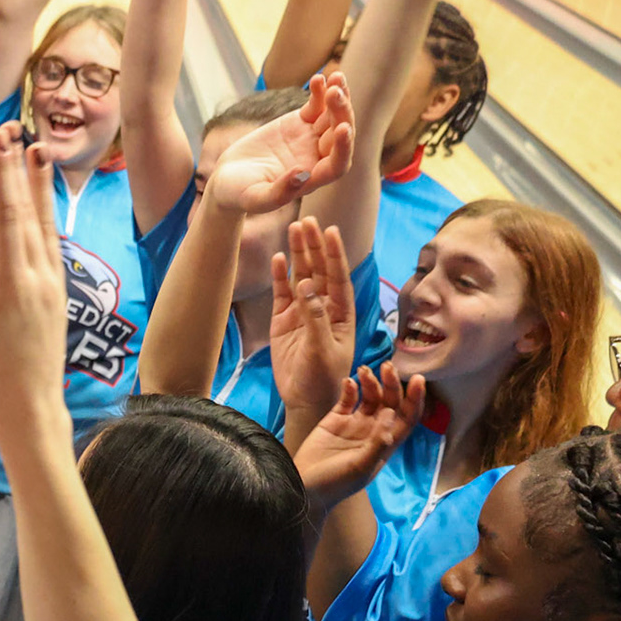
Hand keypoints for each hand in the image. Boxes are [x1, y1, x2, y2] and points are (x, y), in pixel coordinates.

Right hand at [0, 124, 67, 428]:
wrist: (30, 406)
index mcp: (14, 277)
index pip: (6, 212)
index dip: (1, 173)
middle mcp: (40, 274)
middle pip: (30, 210)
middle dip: (20, 169)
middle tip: (16, 131)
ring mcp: (54, 284)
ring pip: (47, 225)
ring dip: (40, 187)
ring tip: (39, 153)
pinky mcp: (58, 296)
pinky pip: (52, 244)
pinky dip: (47, 217)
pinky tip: (45, 208)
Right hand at [203, 73, 352, 213]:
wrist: (228, 178)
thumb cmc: (240, 195)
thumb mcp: (255, 198)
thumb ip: (279, 192)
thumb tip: (302, 174)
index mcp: (313, 180)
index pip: (337, 163)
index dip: (343, 147)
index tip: (342, 128)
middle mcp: (318, 158)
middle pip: (340, 134)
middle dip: (341, 113)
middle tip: (335, 93)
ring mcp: (311, 138)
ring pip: (332, 116)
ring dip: (338, 97)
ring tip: (336, 77)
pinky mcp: (299, 122)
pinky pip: (316, 105)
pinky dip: (319, 91)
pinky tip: (319, 78)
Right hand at [269, 217, 356, 424]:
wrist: (306, 400)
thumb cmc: (324, 378)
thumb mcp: (323, 350)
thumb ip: (315, 318)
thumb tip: (306, 286)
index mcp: (341, 312)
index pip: (338, 277)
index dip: (334, 254)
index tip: (331, 231)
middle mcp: (323, 307)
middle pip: (319, 270)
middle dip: (315, 245)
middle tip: (308, 220)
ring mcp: (302, 313)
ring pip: (301, 276)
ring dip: (299, 253)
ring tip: (294, 228)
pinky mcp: (283, 321)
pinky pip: (281, 293)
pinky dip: (279, 276)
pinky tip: (278, 257)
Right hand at [292, 363, 425, 509]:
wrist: (303, 487)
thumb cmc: (335, 483)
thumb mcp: (360, 467)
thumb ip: (377, 442)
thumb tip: (390, 414)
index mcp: (385, 443)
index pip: (407, 417)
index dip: (415, 399)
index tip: (418, 379)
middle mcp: (373, 431)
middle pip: (390, 402)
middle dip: (392, 383)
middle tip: (387, 366)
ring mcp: (354, 424)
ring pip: (370, 397)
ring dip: (371, 382)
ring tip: (364, 370)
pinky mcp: (334, 420)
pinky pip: (347, 399)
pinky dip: (349, 388)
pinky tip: (348, 381)